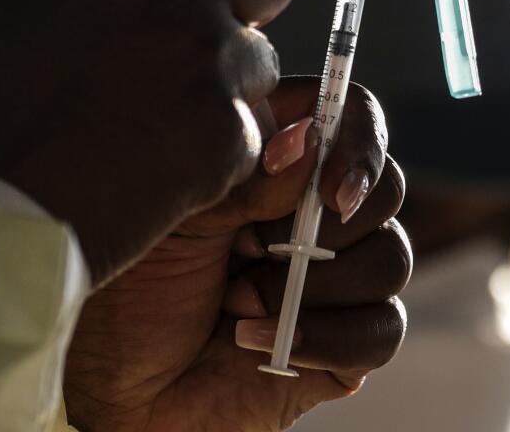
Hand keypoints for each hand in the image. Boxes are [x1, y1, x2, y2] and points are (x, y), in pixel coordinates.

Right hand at [0, 0, 328, 284]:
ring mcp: (208, 55)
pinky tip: (143, 178)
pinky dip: (209, 159)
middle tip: (188, 46)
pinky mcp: (228, 136)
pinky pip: (248, 138)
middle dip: (245, 3)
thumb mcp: (11, 3)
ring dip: (216, 91)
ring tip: (132, 133)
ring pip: (258, 64)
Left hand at [63, 77, 410, 431]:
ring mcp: (339, 279)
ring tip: (237, 302)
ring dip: (312, 286)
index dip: (353, 142)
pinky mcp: (348, 343)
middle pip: (386, 188)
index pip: (352, 118)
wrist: (117, 390)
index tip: (323, 186)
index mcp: (281, 164)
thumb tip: (309, 139)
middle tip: (251, 247)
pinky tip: (259, 343)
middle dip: (325, 225)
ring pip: (392, 259)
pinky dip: (323, 337)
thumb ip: (249, 175)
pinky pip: (384, 329)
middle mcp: (318, 214)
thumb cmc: (131, 291)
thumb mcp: (179, 216)